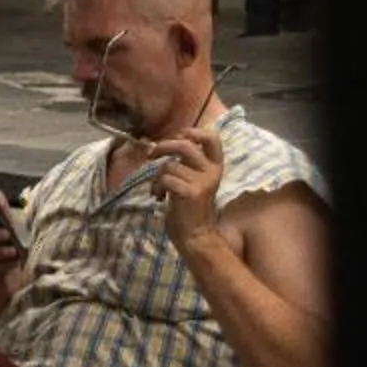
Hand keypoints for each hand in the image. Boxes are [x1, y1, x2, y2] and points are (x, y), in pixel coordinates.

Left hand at [148, 127, 226, 252]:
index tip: (179, 135)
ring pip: (169, 166)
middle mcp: (212, 172)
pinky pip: (165, 179)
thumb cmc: (189, 206)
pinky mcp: (191, 193)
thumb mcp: (193, 179)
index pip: (213, 138)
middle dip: (163, 146)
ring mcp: (202, 182)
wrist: (195, 235)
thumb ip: (186, 162)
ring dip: (156, 177)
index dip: (194, 131)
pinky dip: (156, 187)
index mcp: (215, 166)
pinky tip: (159, 197)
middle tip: (151, 154)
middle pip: (185, 146)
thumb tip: (160, 144)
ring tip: (158, 190)